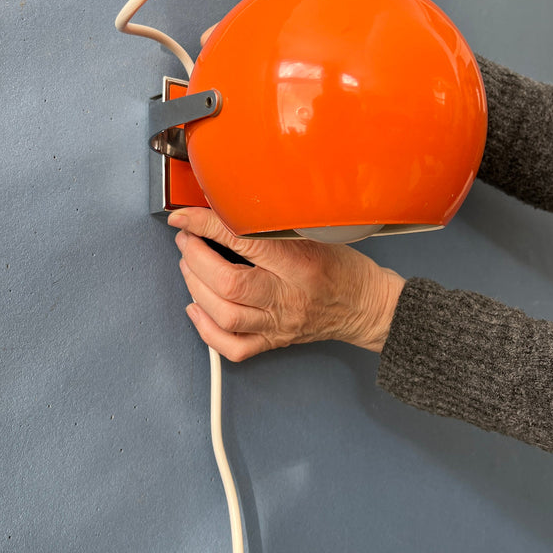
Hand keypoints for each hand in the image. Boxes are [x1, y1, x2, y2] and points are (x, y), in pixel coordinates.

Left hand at [168, 207, 404, 361]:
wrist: (367, 307)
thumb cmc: (344, 268)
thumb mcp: (318, 233)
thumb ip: (277, 223)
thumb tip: (231, 205)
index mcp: (302, 264)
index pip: (246, 242)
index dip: (207, 226)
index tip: (185, 216)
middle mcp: (288, 298)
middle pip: (228, 284)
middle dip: (195, 257)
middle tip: (186, 239)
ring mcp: (278, 324)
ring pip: (224, 315)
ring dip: (195, 287)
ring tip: (188, 265)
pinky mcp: (273, 342)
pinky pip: (233, 347)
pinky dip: (206, 330)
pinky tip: (196, 307)